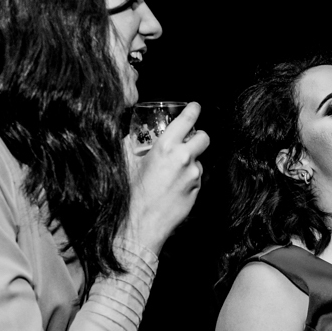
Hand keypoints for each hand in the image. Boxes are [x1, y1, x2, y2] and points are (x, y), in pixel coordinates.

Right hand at [124, 102, 210, 252]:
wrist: (142, 223)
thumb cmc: (132, 192)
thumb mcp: (127, 162)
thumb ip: (134, 144)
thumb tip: (135, 135)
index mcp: (166, 147)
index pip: (188, 120)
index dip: (193, 110)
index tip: (195, 107)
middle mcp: (184, 158)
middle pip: (204, 137)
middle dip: (197, 136)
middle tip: (188, 140)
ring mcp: (193, 176)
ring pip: (198, 160)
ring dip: (189, 162)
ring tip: (170, 172)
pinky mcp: (197, 190)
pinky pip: (196, 178)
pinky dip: (188, 178)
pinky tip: (172, 187)